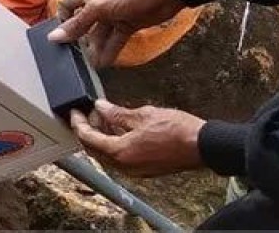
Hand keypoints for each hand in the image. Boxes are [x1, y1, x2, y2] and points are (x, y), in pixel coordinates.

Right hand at [48, 0, 184, 66]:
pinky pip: (114, 40)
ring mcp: (112, 17)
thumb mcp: (98, 9)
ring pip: (99, 36)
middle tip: (76, 57)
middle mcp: (97, 6)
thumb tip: (55, 36)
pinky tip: (105, 63)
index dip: (62, 20)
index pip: (66, 7)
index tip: (62, 36)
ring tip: (91, 65)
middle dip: (80, 40)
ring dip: (95, 49)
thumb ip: (78, 24)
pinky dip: (110, 50)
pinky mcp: (126, 25)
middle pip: (82, 25)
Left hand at [70, 100, 205, 176]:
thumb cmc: (178, 131)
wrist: (203, 146)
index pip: (87, 138)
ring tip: (104, 117)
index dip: (78, 123)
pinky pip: (120, 158)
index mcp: (120, 153)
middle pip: (94, 149)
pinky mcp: (144, 169)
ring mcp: (135, 170)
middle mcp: (125, 166)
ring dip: (101, 137)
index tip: (75, 111)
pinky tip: (119, 129)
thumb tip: (100, 107)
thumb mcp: (143, 115)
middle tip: (88, 113)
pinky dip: (114, 144)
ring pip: (107, 155)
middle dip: (88, 130)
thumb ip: (117, 113)